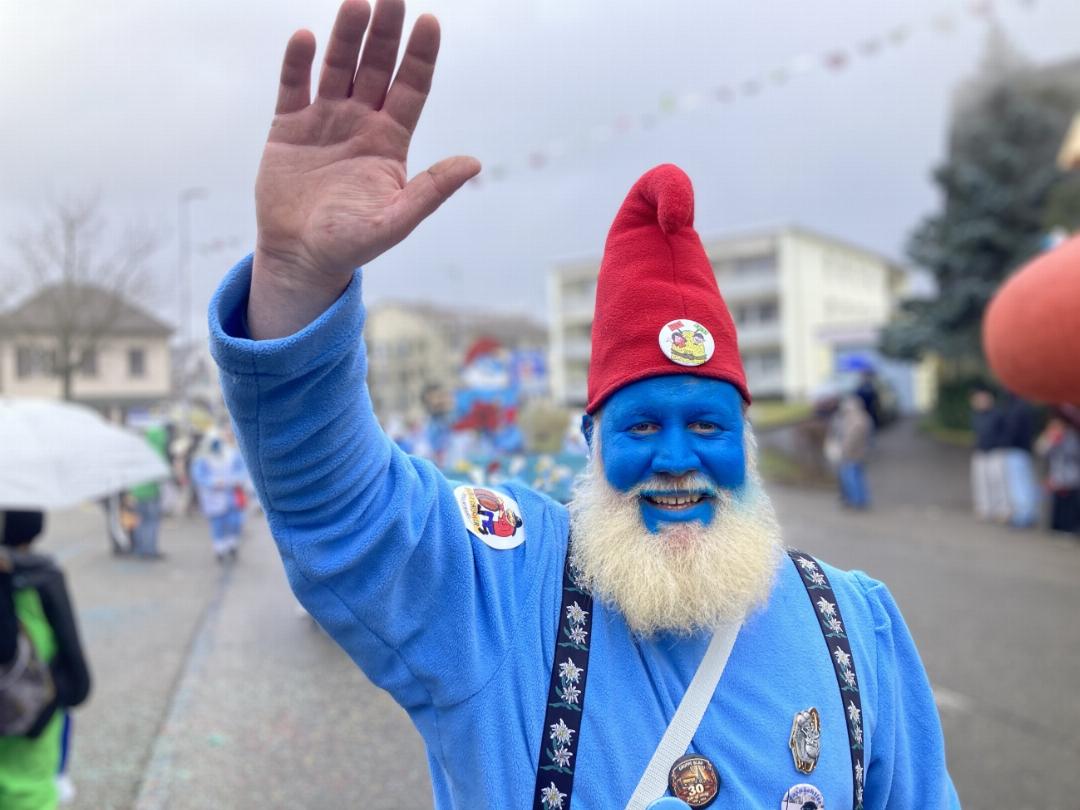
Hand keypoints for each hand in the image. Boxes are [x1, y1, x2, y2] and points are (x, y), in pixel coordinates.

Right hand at [250, 0, 479, 337]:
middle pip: (377, 67)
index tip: (429, 22)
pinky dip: (297, 62)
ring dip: (346, 37)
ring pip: (338, 68)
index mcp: (390, 140)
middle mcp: (361, 122)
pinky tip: (304, 37)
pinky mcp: (288, 126)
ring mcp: (324, 120)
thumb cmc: (353, 243)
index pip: (411, 88)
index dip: (420, 56)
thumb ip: (432, 190)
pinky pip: (294, 86)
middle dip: (386, 33)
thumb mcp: (397, 219)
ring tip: (355, 4)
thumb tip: (474, 163)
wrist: (302, 257)